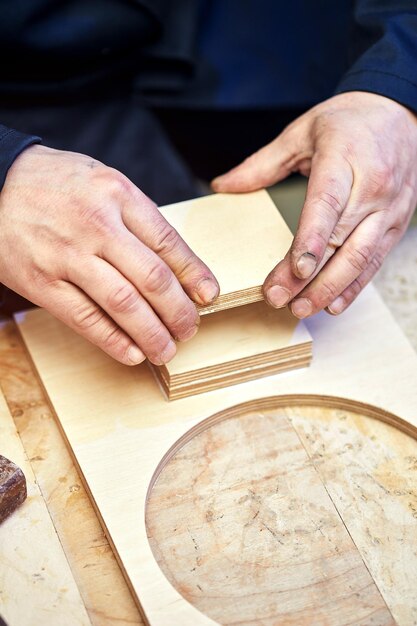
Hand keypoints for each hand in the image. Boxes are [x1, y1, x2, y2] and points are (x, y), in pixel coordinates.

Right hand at [0, 145, 218, 364]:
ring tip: (167, 350)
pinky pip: (85, 318)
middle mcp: (96, 225)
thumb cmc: (55, 183)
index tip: (209, 296)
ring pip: (123, 304)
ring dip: (152, 334)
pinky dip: (113, 340)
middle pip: (152, 278)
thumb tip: (175, 263)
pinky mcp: (41, 282)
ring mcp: (67, 255)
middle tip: (190, 329)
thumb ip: (138, 217)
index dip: (194, 274)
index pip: (168, 242)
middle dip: (179, 311)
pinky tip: (133, 352)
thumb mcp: (103, 181)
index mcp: (117, 194)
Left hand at [212, 92, 416, 317]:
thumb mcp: (301, 132)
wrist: (399, 114)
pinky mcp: (395, 224)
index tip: (294, 270)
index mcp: (344, 159)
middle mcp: (372, 187)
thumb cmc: (348, 122)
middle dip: (310, 277)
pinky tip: (333, 304)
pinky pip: (376, 261)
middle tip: (280, 300)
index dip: (311, 241)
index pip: (327, 206)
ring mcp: (388, 209)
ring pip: (361, 257)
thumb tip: (221, 185)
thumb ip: (262, 164)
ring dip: (331, 288)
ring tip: (301, 309)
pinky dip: (354, 286)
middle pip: (341, 241)